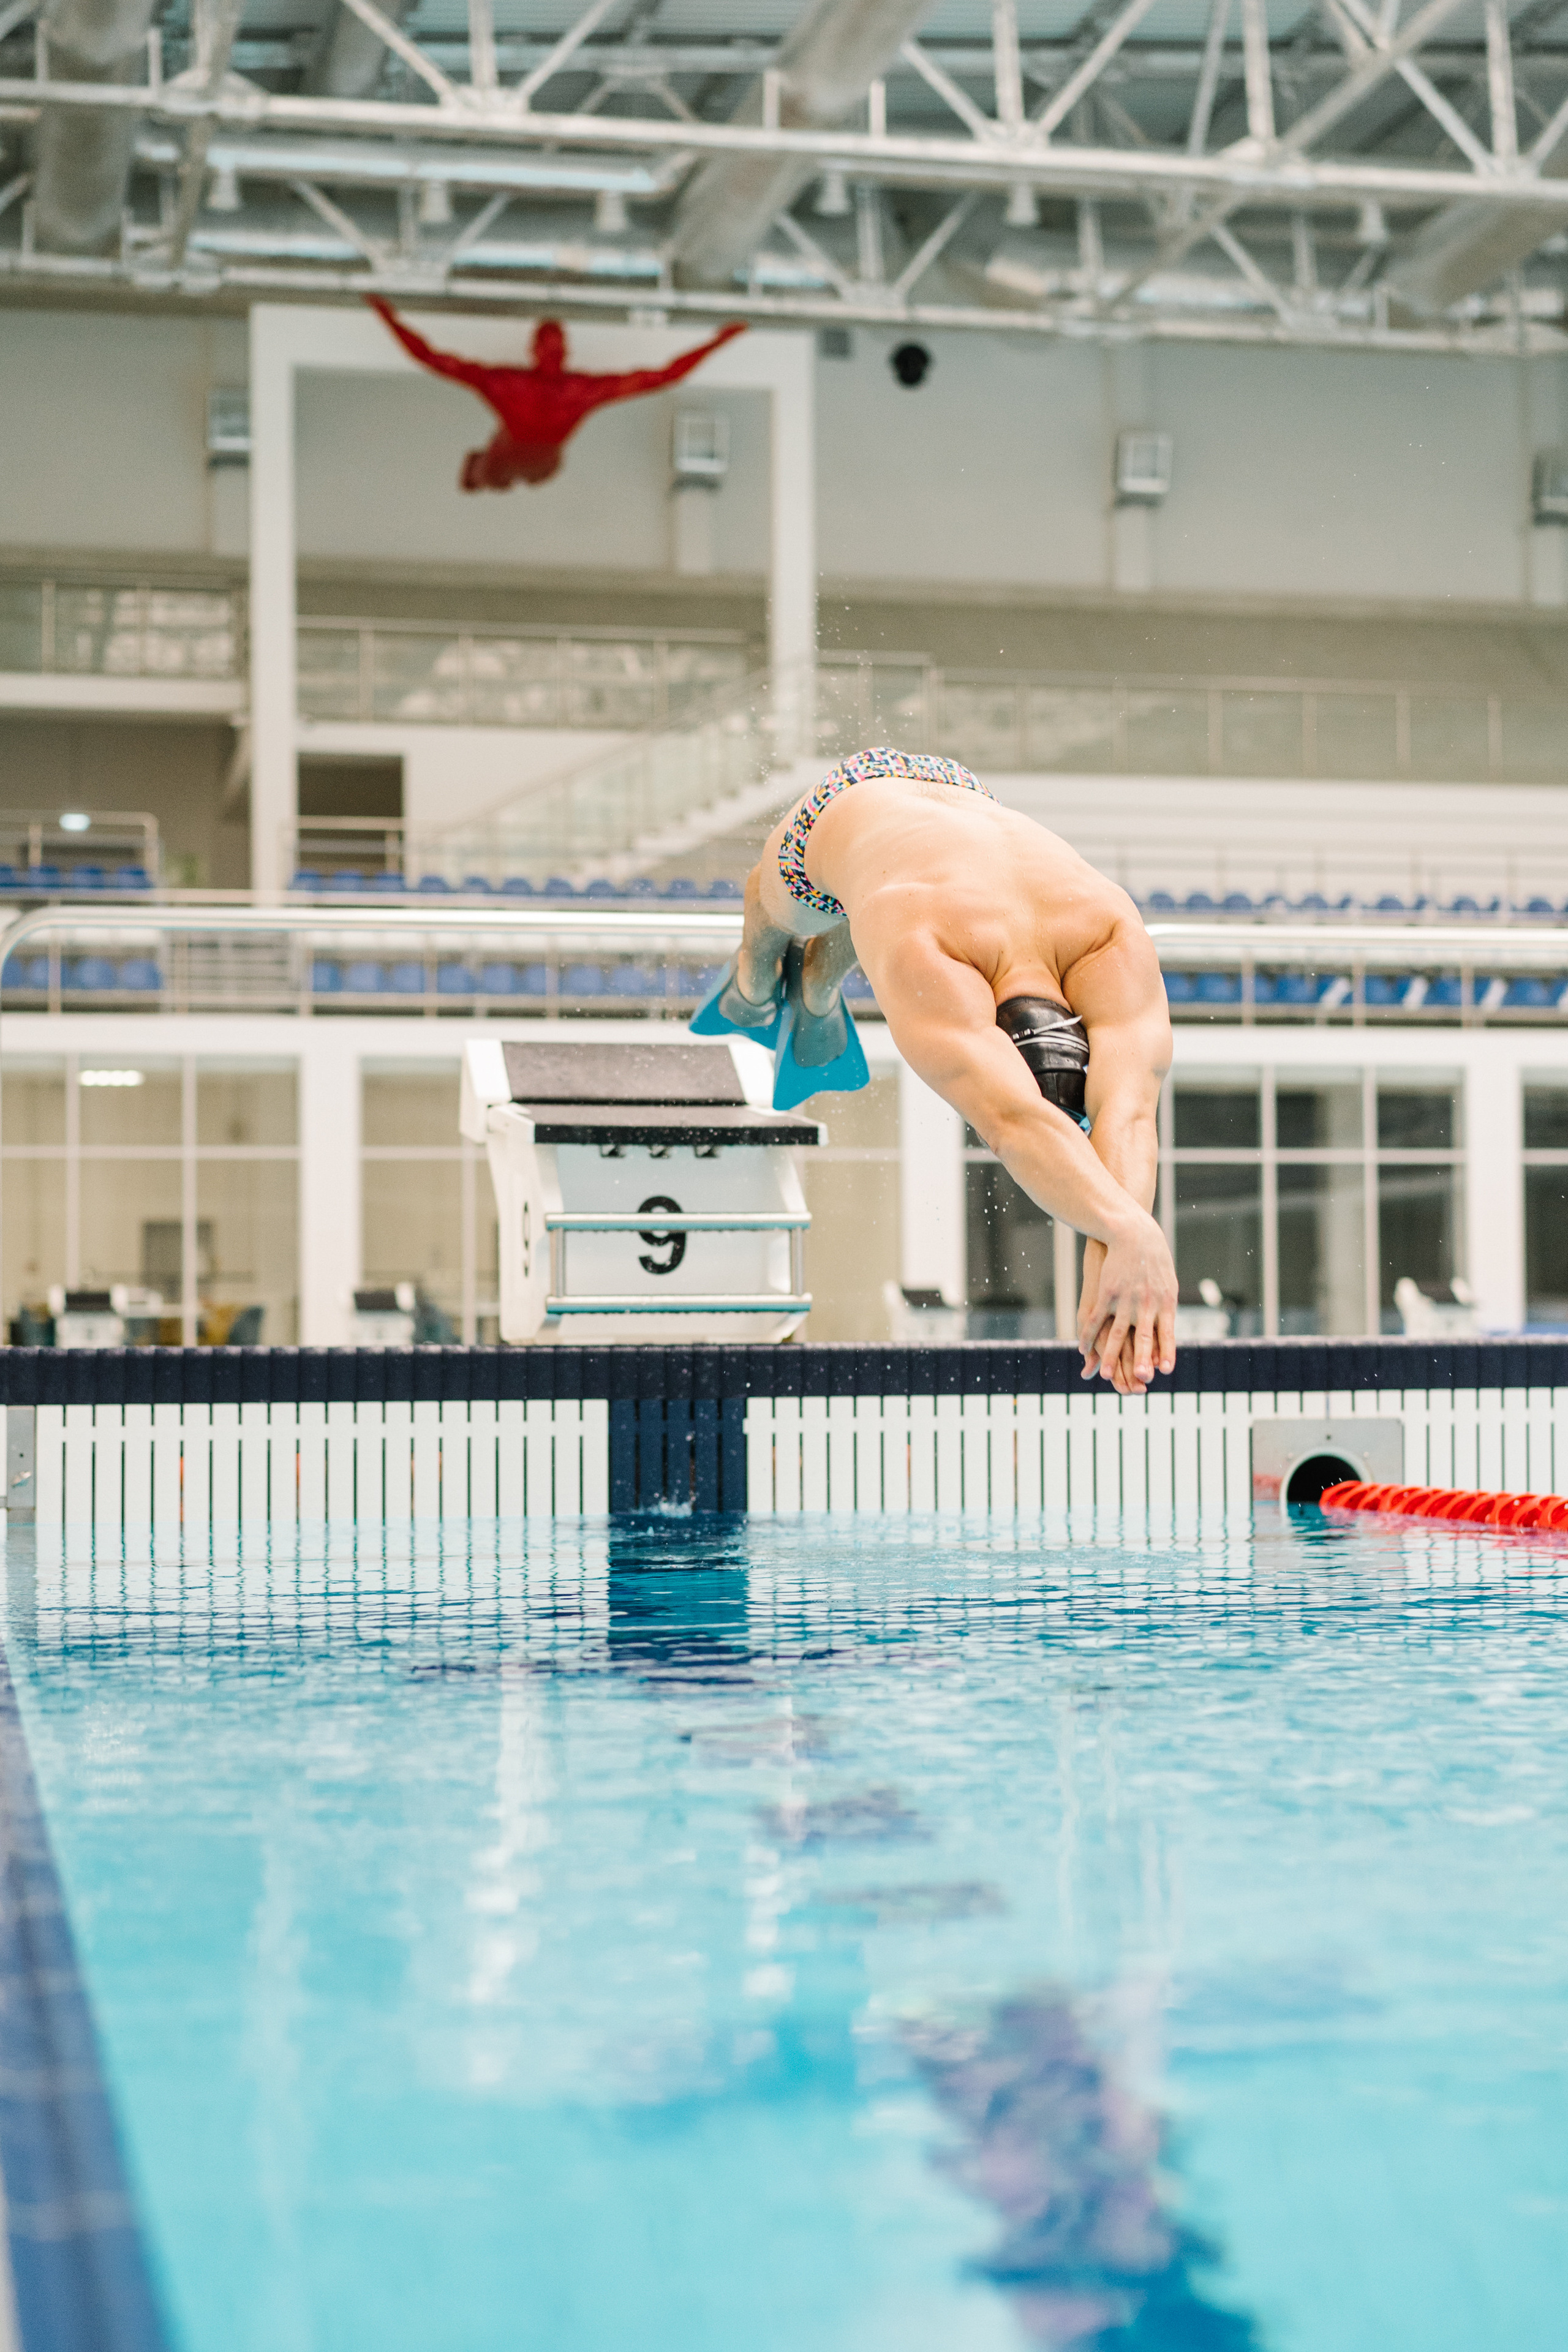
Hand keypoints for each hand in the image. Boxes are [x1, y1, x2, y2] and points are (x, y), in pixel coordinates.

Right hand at [1076, 1216, 1176, 1394]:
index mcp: (1165, 1303)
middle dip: (1142, 1360)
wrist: (1134, 1231)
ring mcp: (1126, 1299)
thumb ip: (1166, 1304)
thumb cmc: (1153, 1257)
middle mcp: (1146, 1304)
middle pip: (1144, 1338)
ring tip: (1106, 1377)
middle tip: (1141, 1380)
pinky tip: (1083, 1350)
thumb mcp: (1167, 1281)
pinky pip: (1096, 1319)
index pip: (1166, 1334)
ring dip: (1111, 1357)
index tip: (1164, 1371)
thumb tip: (1169, 1325)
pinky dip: (1089, 1336)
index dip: (1165, 1353)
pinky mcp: (1107, 1292)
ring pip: (1117, 1334)